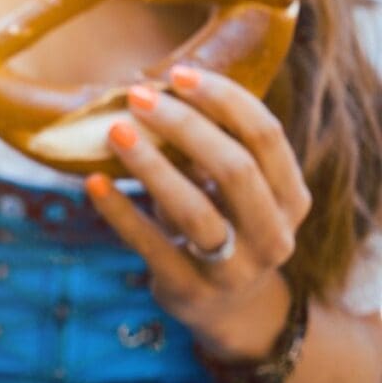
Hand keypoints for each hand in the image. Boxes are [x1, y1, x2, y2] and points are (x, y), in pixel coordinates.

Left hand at [85, 65, 312, 361]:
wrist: (228, 309)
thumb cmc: (224, 223)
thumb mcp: (233, 190)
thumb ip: (212, 147)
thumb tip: (157, 88)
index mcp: (290, 197)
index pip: (266, 136)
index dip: (225, 99)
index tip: (178, 73)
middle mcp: (273, 234)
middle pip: (234, 168)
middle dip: (185, 126)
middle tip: (138, 97)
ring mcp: (234, 268)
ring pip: (196, 210)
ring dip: (152, 166)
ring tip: (115, 131)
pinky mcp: (189, 289)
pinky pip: (151, 245)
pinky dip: (120, 212)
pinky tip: (92, 183)